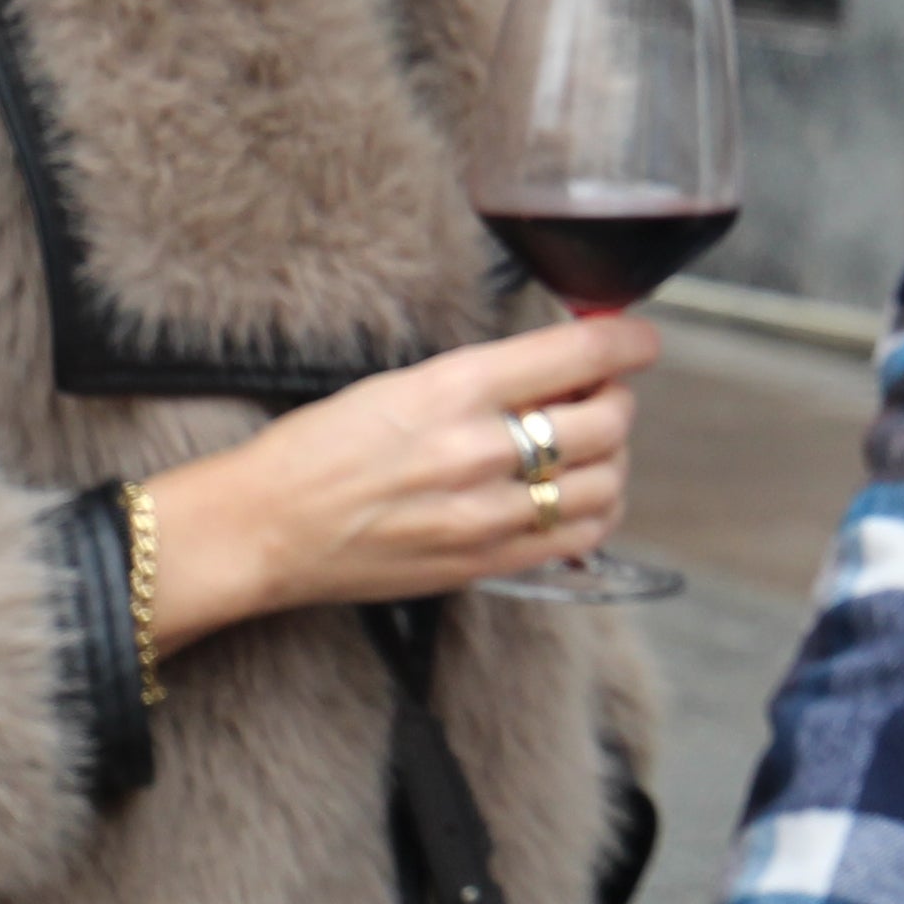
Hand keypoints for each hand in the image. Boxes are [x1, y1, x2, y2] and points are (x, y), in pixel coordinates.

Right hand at [131, 314, 654, 649]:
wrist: (263, 528)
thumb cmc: (317, 450)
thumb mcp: (400, 384)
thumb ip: (485, 378)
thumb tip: (559, 368)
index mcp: (454, 389)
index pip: (580, 356)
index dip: (629, 343)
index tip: (639, 340)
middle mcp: (479, 451)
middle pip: (607, 420)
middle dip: (616, 398)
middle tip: (598, 393)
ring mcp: (486, 515)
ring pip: (606, 481)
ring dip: (612, 456)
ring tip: (584, 445)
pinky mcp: (484, 564)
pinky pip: (580, 536)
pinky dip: (597, 510)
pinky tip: (574, 495)